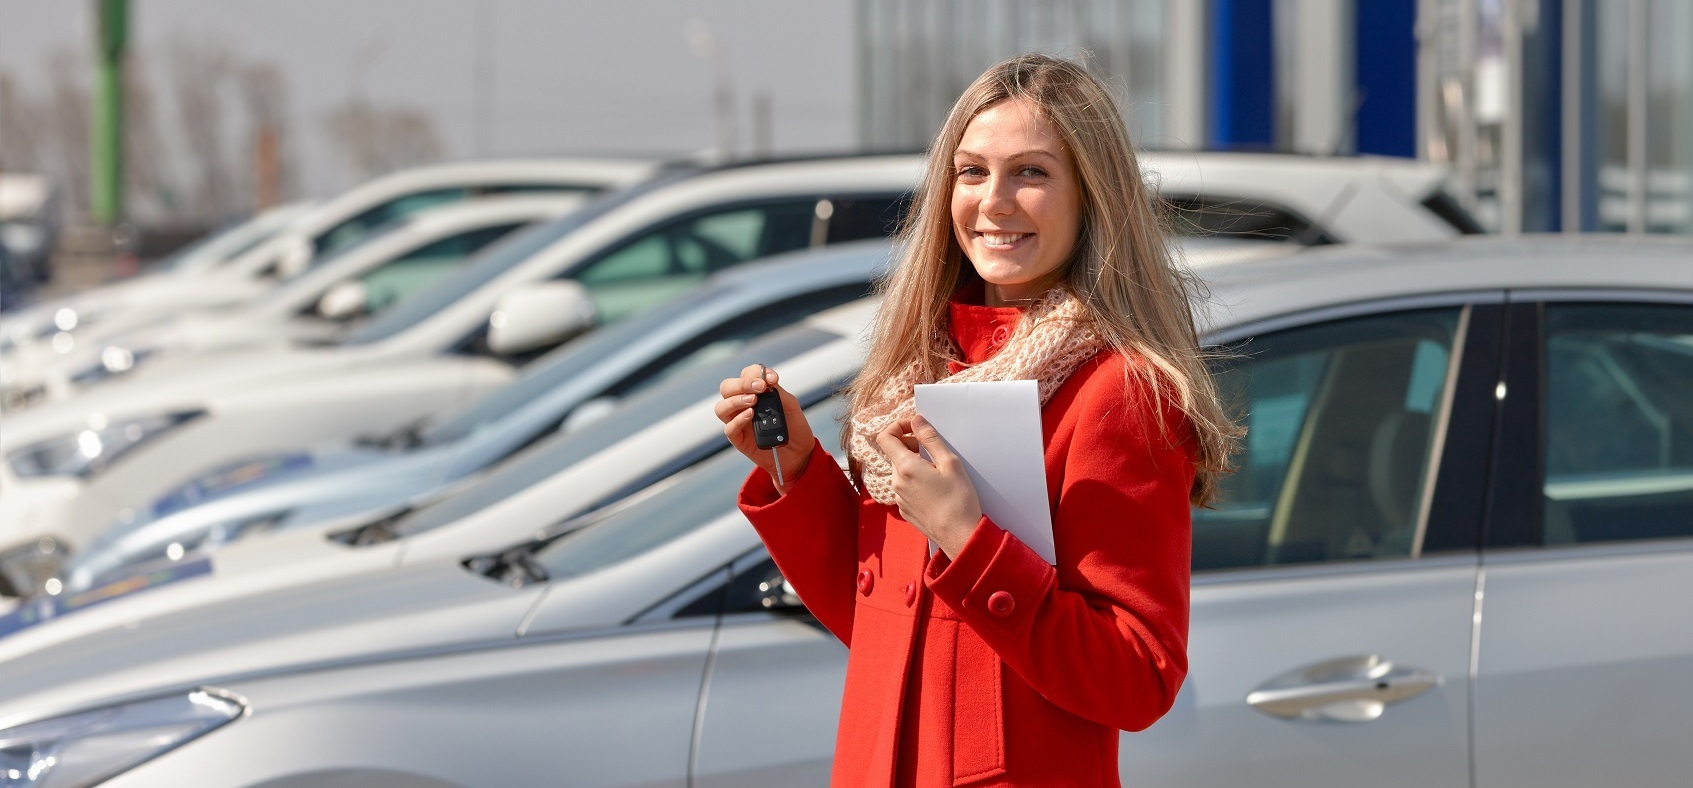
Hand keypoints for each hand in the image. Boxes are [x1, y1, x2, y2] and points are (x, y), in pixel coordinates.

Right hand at [716, 364, 815, 493]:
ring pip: (722, 407)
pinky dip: (738, 419)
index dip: (755, 372)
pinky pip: (729, 428)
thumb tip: (765, 379)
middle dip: (742, 383)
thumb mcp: (790, 405)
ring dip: (736, 400)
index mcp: (754, 392)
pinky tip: (751, 415)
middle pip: (727, 387)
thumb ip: (777, 391)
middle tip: (759, 387)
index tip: (772, 378)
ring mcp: (738, 421)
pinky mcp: (738, 439)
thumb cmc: (793, 426)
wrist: (799, 453)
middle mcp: (742, 404)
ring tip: (753, 400)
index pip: (745, 375)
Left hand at [873, 414, 982, 557]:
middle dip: (910, 445)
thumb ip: (930, 438)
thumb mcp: (949, 462)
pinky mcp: (904, 510)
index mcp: (905, 467)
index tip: (915, 428)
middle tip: (933, 450)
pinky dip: (915, 481)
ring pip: (900, 471)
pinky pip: (904, 488)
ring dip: (914, 464)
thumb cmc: (958, 499)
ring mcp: (898, 498)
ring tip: (937, 471)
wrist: (959, 536)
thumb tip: (916, 420)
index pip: (885, 437)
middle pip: (894, 453)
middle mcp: (896, 482)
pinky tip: (934, 489)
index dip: (898, 426)